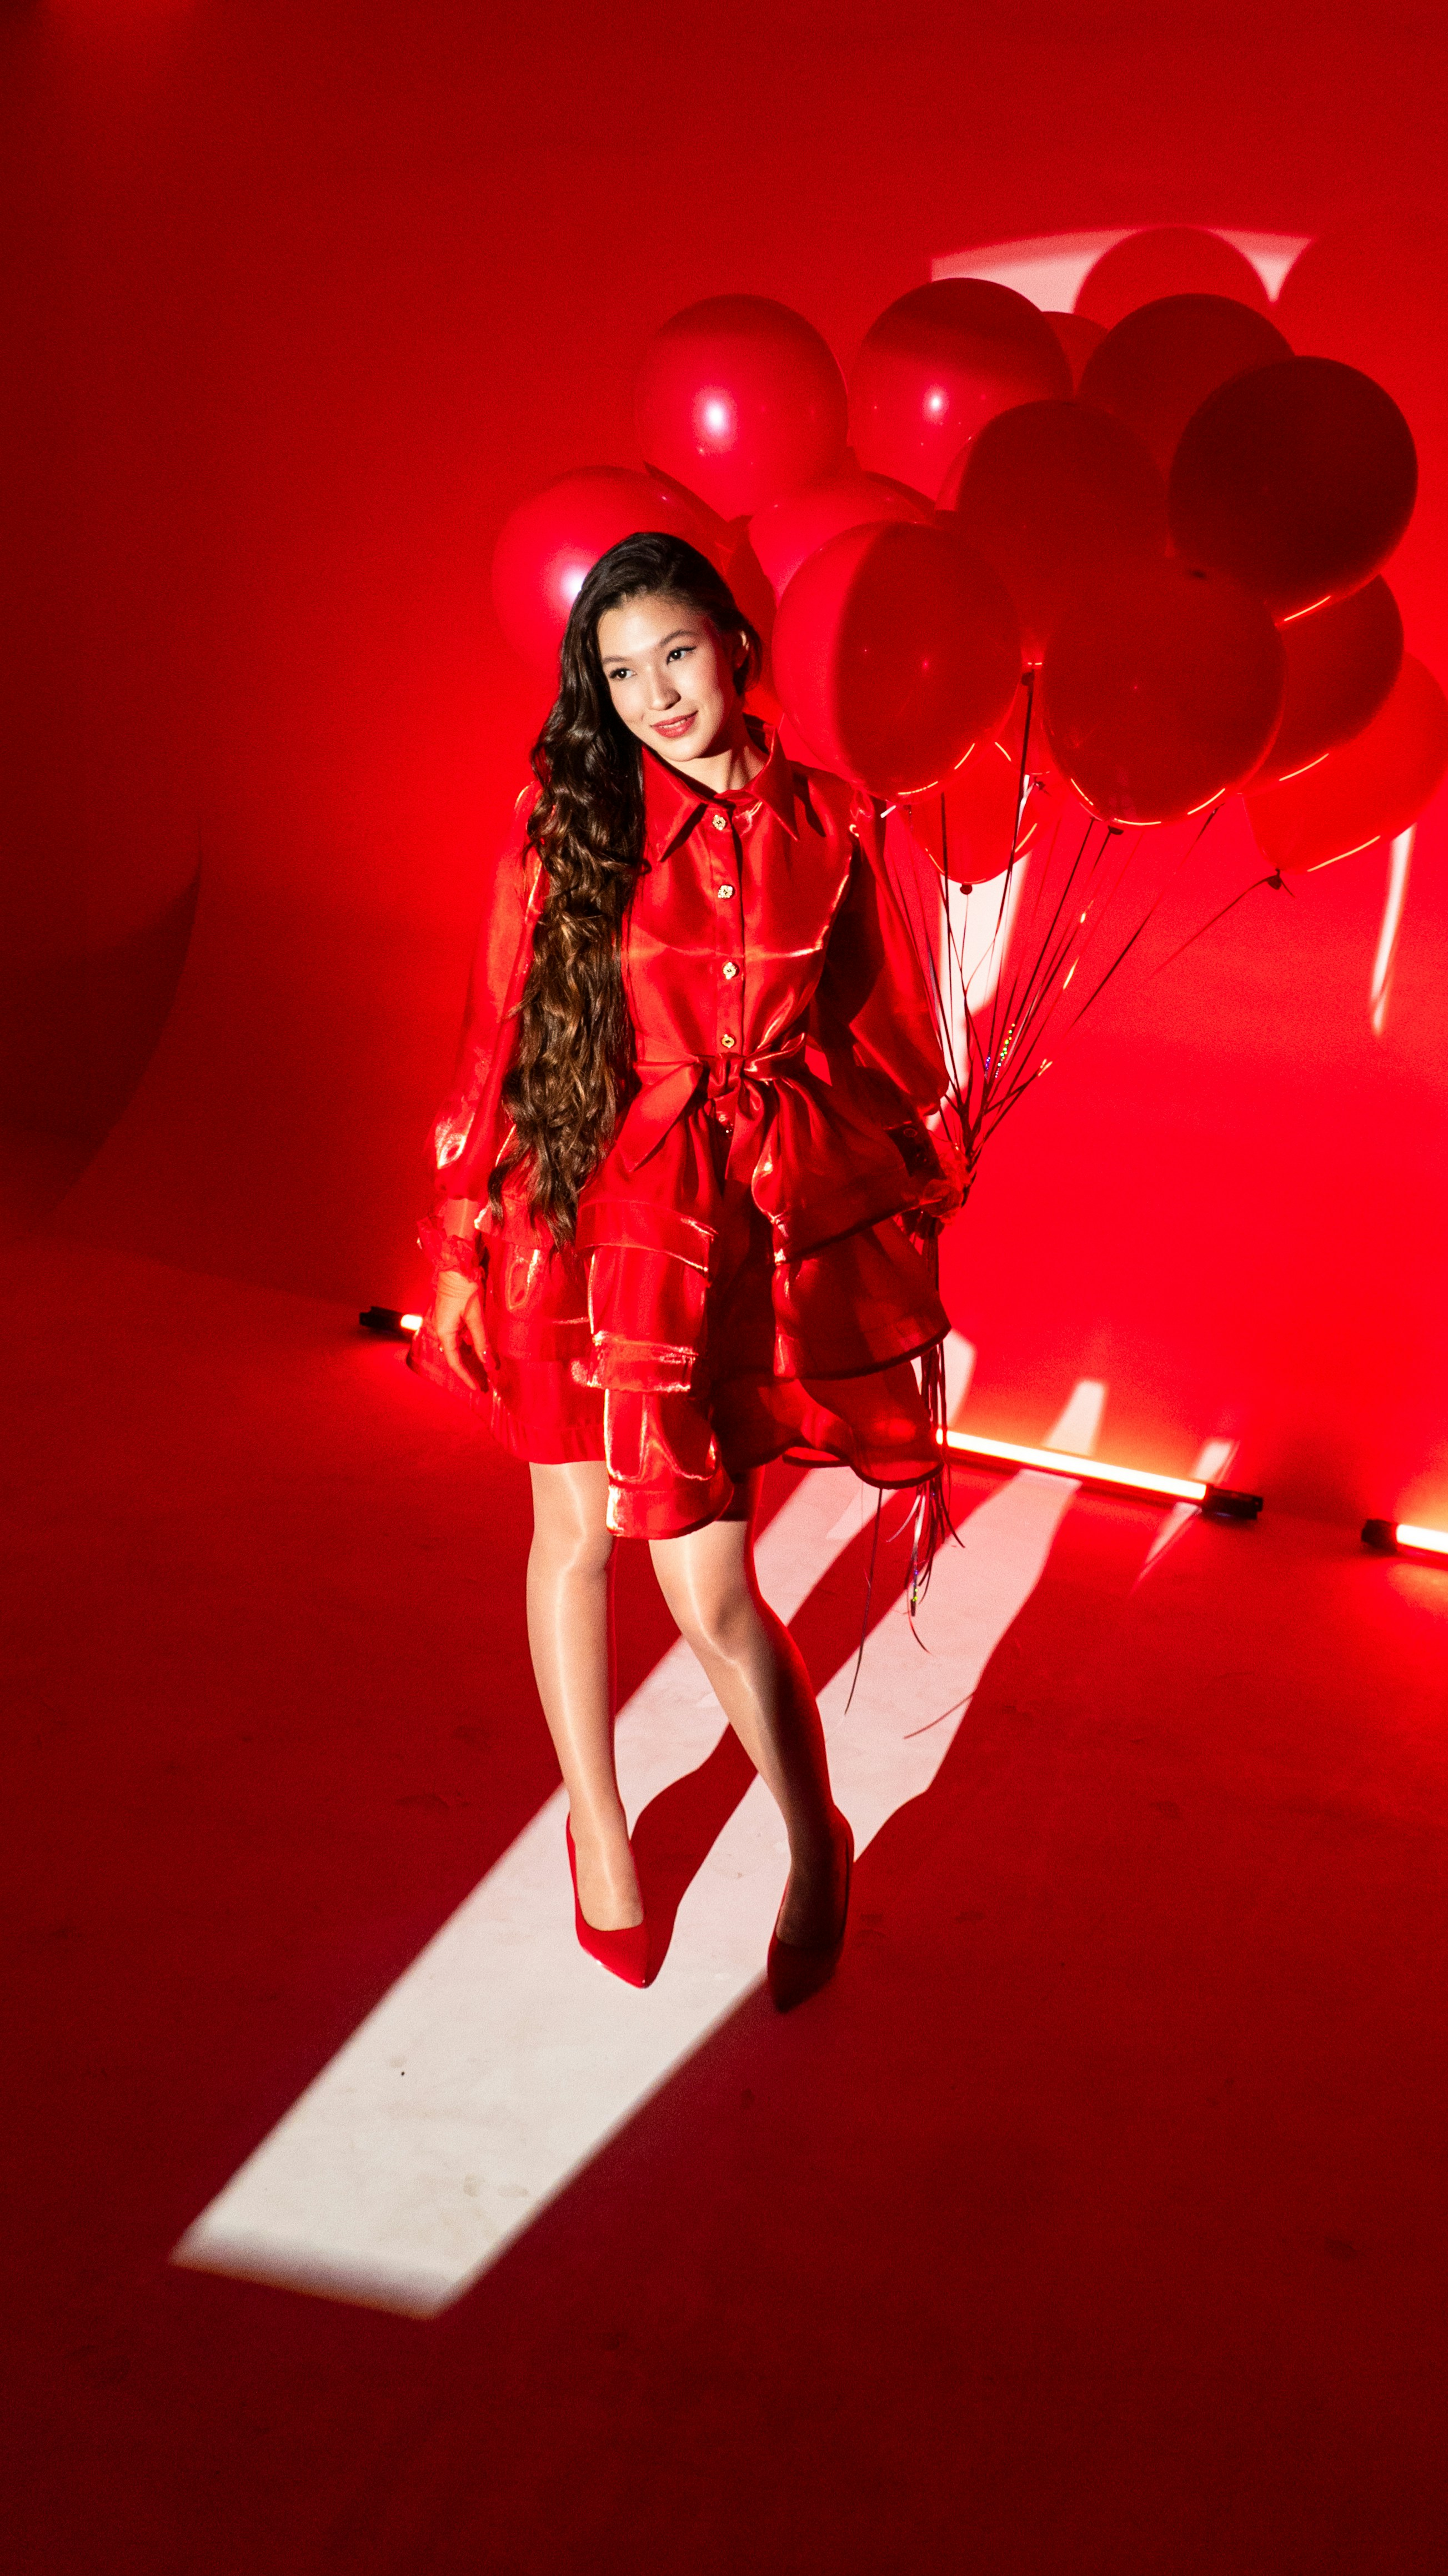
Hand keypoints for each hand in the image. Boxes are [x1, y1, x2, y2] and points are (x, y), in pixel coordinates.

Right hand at [428, 1267, 489, 1392]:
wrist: (457, 1264)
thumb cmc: (464, 1288)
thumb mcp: (475, 1316)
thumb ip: (482, 1341)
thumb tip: (489, 1364)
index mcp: (444, 1332)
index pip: (455, 1362)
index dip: (466, 1377)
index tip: (477, 1389)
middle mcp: (442, 1330)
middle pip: (456, 1357)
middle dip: (470, 1371)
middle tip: (484, 1385)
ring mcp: (447, 1323)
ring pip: (459, 1348)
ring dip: (471, 1360)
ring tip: (485, 1371)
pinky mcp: (453, 1317)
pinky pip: (461, 1338)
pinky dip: (471, 1347)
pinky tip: (481, 1351)